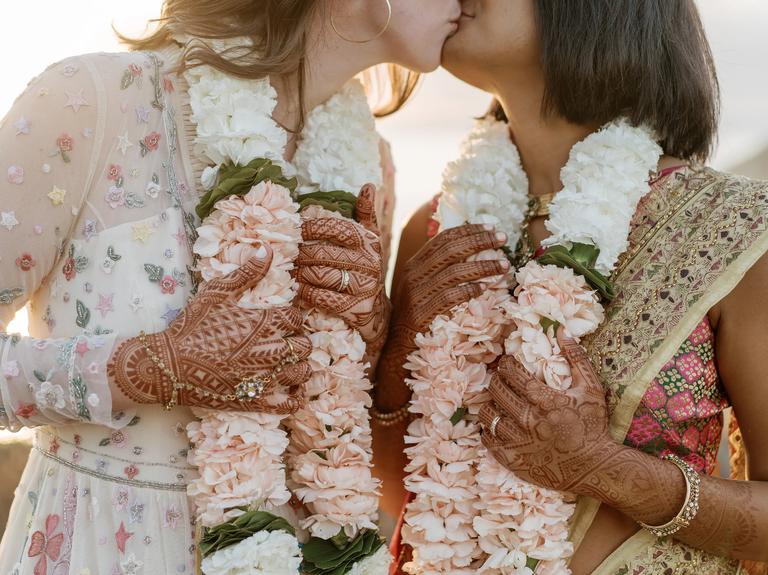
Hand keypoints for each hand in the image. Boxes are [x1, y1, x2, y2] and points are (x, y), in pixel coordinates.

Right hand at [108, 246, 312, 413]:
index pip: (296, 318)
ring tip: (287, 365)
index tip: (280, 322)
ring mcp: (264, 379)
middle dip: (298, 342)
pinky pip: (290, 404)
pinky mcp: (255, 401)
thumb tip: (268, 249)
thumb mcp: (216, 293)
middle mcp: (270, 351)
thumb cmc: (191, 326)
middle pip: (304, 346)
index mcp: (264, 323)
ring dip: (299, 368)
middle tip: (285, 342)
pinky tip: (288, 392)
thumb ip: (246, 272)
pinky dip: (294, 398)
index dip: (290, 319)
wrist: (168, 366)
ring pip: (302, 373)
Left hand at [294, 184, 390, 358]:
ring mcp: (364, 287)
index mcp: (369, 242)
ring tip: (288, 272)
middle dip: (299, 254)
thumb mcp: (369, 241)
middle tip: (284, 255)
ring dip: (299, 274)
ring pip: (320, 275)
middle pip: (323, 253)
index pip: (338, 228)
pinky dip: (306, 293)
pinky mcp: (356, 308)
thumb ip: (365, 215)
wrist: (378, 312)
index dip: (313, 227)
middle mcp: (369, 263)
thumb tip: (368, 186)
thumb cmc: (365, 270)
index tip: (296, 230)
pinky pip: (322, 297)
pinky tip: (298, 291)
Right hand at [375, 224, 508, 410]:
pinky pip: (449, 297)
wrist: (395, 346)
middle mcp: (413, 275)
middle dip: (480, 241)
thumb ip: (439, 269)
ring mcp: (415, 294)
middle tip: (503, 239)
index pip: (443, 239)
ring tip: (504, 265)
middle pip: (451, 250)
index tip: (491, 228)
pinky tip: (485, 288)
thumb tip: (471, 251)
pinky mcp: (421, 313)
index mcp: (414, 264)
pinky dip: (469, 290)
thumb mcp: (422, 286)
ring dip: (483, 266)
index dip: (468, 230)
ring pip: (454, 272)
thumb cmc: (415, 314)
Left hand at [479, 327, 611, 491]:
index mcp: (543, 399)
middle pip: (496, 391)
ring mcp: (519, 441)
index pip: (511, 372)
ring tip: (496, 402)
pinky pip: (488, 440)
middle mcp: (527, 419)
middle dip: (496, 380)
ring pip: (488, 415)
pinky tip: (496, 425)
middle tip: (500, 380)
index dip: (506, 365)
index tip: (508, 364)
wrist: (595, 467)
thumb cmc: (592, 425)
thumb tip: (560, 328)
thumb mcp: (589, 388)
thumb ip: (575, 357)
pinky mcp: (513, 460)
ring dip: (490, 404)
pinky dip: (488, 430)